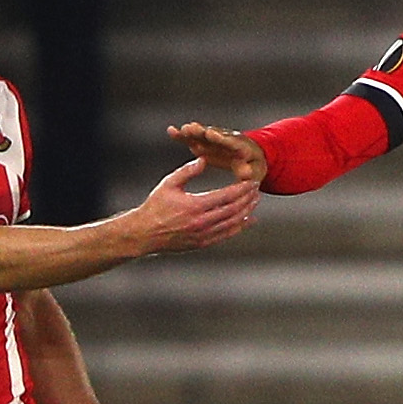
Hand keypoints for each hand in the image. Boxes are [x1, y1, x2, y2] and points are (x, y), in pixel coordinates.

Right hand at [122, 157, 258, 253]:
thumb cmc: (155, 206)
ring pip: (233, 224)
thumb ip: (188, 171)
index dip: (242, 189)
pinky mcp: (202, 243)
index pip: (227, 196)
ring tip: (255, 202)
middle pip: (234, 210)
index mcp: (195, 206)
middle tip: (257, 189)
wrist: (144, 233)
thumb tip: (204, 160)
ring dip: (247, 212)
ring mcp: (203, 235)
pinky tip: (248, 220)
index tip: (251, 182)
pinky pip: (226, 235)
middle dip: (248, 199)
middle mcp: (202, 222)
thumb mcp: (169, 184)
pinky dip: (240, 227)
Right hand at [166, 120, 267, 183]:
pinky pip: (193, 139)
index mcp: (240, 147)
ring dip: (192, 132)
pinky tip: (171, 131)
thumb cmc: (253, 167)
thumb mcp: (255, 171)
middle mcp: (226, 140)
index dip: (220, 137)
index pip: (229, 141)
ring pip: (202, 135)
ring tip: (182, 129)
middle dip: (202, 131)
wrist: (249, 158)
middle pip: (213, 134)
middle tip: (191, 128)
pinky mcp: (205, 143)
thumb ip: (249, 171)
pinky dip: (183, 136)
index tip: (210, 134)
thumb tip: (246, 172)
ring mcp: (214, 140)